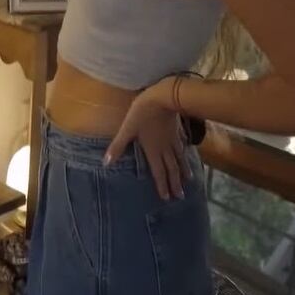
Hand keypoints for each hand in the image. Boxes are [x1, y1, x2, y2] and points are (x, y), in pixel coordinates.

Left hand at [104, 82, 191, 199]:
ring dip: (183, 170)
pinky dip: (185, 154)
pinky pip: (183, 146)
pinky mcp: (177, 130)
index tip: (167, 198)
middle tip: (180, 196)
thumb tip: (106, 163)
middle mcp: (165, 148)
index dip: (162, 185)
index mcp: (153, 150)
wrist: (163, 97)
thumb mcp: (127, 129)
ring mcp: (173, 139)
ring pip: (180, 158)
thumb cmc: (142, 113)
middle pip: (172, 168)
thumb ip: (117, 146)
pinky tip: (187, 154)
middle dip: (175, 183)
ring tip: (188, 179)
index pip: (158, 171)